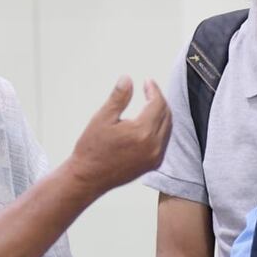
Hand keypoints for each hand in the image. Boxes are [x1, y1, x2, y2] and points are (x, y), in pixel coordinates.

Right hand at [69, 76, 170, 195]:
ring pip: (168, 128)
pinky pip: (164, 141)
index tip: (147, 81)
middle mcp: (154, 146)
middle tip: (149, 89)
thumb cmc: (92, 149)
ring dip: (162, 113)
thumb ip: (119, 97)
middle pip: (166, 115)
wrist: (88, 177)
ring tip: (150, 102)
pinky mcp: (153, 164)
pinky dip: (161, 127)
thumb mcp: (103, 118)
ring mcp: (155, 157)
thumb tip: (127, 79)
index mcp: (142, 133)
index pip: (157, 104)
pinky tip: (150, 121)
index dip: (154, 90)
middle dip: (159, 99)